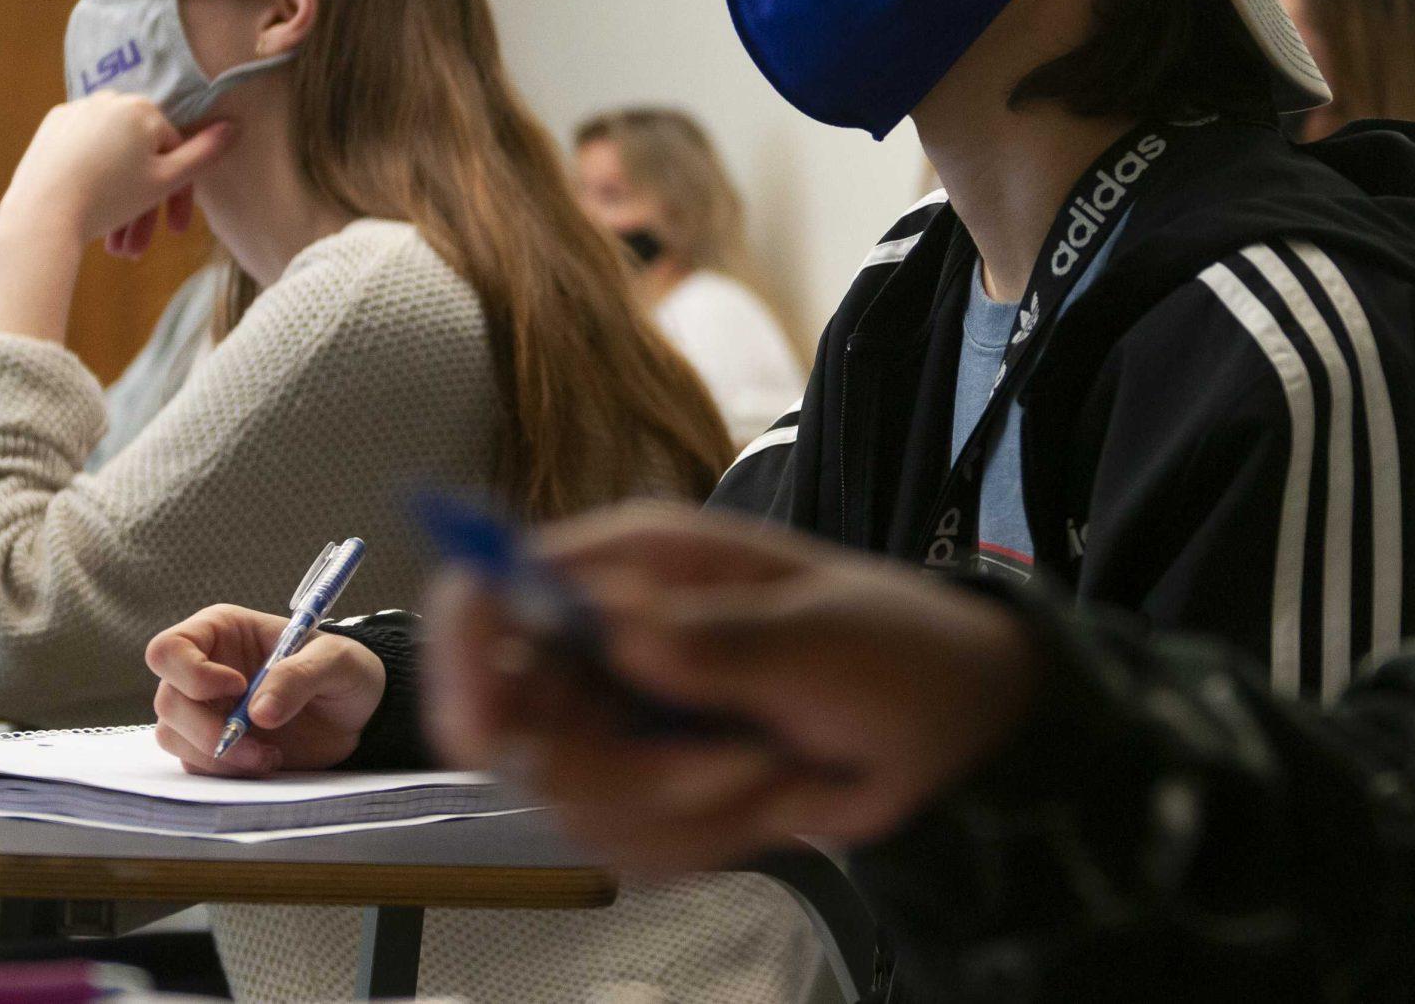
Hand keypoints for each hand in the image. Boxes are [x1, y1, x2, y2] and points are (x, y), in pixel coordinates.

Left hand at [0, 94, 235, 254]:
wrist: (40, 214)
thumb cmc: (109, 198)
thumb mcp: (167, 180)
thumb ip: (204, 153)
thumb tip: (234, 126)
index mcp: (141, 107)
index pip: (174, 151)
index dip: (178, 196)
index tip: (175, 231)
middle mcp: (109, 99)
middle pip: (140, 156)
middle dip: (143, 205)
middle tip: (136, 249)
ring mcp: (77, 111)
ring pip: (113, 156)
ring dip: (119, 199)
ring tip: (111, 244)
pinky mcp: (52, 127)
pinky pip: (86, 152)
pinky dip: (93, 177)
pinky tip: (87, 209)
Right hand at [146, 605, 388, 776]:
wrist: (359, 716)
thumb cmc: (345, 671)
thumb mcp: (336, 661)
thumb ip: (299, 676)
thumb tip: (257, 713)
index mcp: (221, 632)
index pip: (169, 649)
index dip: (192, 673)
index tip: (237, 687)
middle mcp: (203, 670)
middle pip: (168, 701)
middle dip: (207, 729)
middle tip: (254, 740)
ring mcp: (205, 710)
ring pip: (174, 737)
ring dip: (218, 756)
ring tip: (268, 755)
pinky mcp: (213, 745)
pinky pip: (194, 764)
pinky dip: (226, 771)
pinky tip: (266, 761)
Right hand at [427, 503, 1038, 875]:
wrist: (951, 722)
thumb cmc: (893, 646)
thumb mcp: (821, 637)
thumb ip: (717, 637)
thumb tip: (617, 622)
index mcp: (635, 568)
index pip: (490, 593)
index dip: (463, 658)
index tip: (493, 734)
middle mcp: (607, 640)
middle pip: (514, 728)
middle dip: (619, 774)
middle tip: (729, 767)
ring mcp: (621, 719)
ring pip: (571, 803)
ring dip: (683, 811)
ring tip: (772, 768)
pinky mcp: (648, 789)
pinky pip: (625, 848)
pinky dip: (701, 843)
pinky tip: (767, 797)